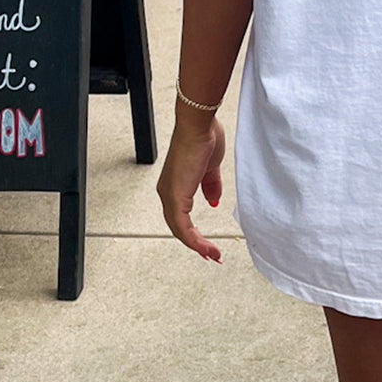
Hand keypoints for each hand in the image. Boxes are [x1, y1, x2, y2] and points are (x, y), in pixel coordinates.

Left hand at [156, 113, 225, 262]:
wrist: (199, 125)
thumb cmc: (204, 138)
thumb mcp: (211, 168)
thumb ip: (211, 187)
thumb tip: (213, 202)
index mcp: (175, 185)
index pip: (181, 216)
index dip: (194, 232)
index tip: (208, 244)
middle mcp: (168, 192)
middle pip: (179, 227)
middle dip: (196, 244)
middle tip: (212, 255)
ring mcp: (170, 195)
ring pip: (180, 230)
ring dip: (197, 245)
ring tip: (213, 255)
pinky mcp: (175, 196)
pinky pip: (182, 226)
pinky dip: (194, 240)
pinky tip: (206, 247)